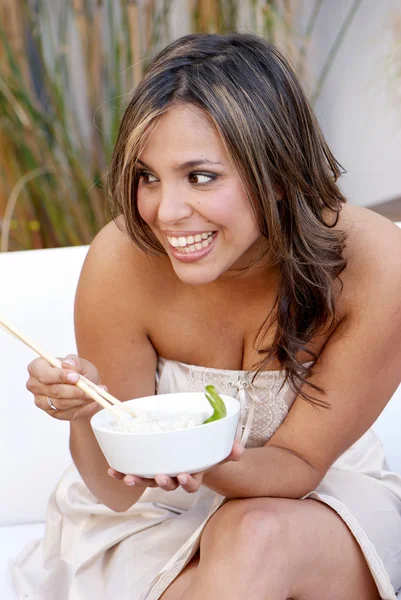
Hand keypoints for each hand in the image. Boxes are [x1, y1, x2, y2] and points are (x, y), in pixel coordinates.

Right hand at [26, 354, 103, 420]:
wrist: (85, 387)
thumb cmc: (79, 372)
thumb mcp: (81, 363)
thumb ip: (75, 362)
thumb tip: (67, 364)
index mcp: (37, 367)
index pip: (43, 374)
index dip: (59, 376)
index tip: (76, 377)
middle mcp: (35, 385)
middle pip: (54, 391)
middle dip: (75, 390)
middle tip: (92, 389)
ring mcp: (42, 401)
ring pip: (62, 403)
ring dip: (81, 400)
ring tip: (96, 394)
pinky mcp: (52, 413)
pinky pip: (67, 413)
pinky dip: (83, 408)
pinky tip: (93, 402)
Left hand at [108, 440, 243, 493]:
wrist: (193, 455)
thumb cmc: (206, 452)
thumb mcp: (219, 451)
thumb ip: (229, 450)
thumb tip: (239, 449)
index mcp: (193, 474)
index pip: (191, 482)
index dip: (188, 481)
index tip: (184, 475)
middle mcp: (175, 478)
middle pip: (168, 485)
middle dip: (162, 482)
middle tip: (159, 477)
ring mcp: (159, 475)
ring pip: (148, 481)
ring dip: (138, 480)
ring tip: (128, 477)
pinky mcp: (145, 469)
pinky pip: (133, 472)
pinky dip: (122, 472)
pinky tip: (112, 469)